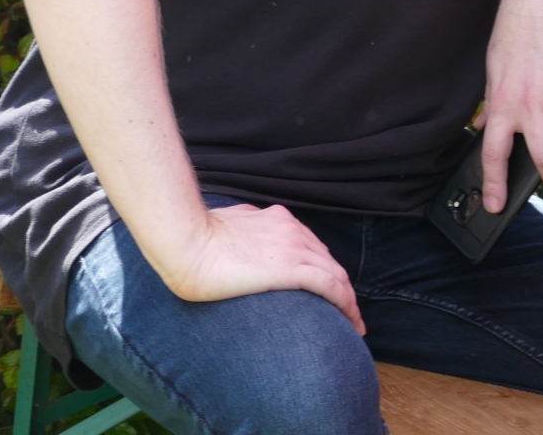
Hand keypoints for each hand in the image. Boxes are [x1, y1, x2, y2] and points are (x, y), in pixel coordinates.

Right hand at [151, 202, 364, 333]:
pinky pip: (331, 286)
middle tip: (347, 311)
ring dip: (349, 300)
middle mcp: (292, 230)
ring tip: (354, 323)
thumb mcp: (229, 222)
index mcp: (278, 219)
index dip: (325, 268)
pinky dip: (346, 304)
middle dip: (341, 286)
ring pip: (336, 275)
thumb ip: (245, 227)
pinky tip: (351, 321)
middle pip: (329, 261)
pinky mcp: (291, 268)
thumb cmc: (197, 237)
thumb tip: (245, 230)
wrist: (188, 242)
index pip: (313, 247)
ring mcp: (294, 248)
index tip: (329, 288)